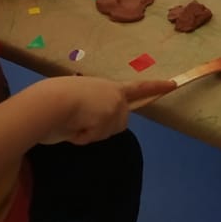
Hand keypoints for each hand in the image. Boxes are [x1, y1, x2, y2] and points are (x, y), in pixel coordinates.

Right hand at [38, 77, 173, 144]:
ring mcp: (115, 105)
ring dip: (91, 132)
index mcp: (108, 86)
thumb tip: (86, 119)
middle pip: (120, 122)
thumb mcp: (77, 100)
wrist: (48, 101)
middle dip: (103, 127)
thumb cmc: (53, 98)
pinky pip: (96, 137)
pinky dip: (83, 137)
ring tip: (74, 120)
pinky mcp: (111, 117)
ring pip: (108, 131)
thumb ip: (91, 107)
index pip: (137, 87)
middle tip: (80, 121)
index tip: (172, 84)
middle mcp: (115, 94)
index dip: (155, 87)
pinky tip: (74, 126)